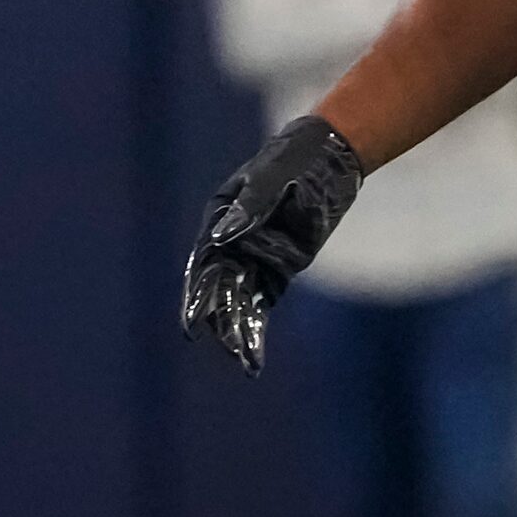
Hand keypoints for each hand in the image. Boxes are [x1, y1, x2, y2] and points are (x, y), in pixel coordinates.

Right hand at [179, 116, 362, 374]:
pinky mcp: (280, 265)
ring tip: (243, 360)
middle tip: (226, 349)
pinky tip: (254, 350)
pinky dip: (258, 323)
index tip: (191, 324)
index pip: (203, 266)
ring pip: (240, 299)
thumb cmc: (291, 162)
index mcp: (220, 220)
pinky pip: (264, 299)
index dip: (196, 296)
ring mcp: (256, 256)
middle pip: (220, 289)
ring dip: (239, 329)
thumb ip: (248, 209)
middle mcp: (232, 243)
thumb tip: (221, 238)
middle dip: (220, 321)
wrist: (326, 156)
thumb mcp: (270, 181)